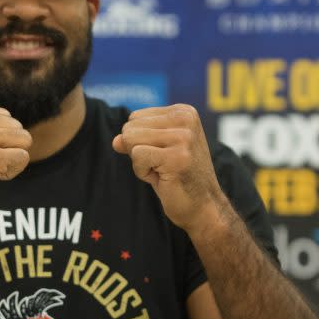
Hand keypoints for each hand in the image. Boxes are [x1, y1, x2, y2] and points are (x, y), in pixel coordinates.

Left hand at [112, 104, 224, 233]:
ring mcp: (183, 137)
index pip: (134, 118)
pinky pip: (137, 156)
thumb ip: (133, 140)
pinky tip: (163, 178)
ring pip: (130, 140)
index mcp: (183, 112)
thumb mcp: (153, 151)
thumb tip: (115, 141)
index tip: (163, 155)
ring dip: (140, 163)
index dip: (141, 142)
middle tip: (163, 166)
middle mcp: (185, 119)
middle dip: (138, 151)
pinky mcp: (177, 156)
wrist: (202, 206)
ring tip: (163, 171)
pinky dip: (142, 172)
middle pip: (130, 128)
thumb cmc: (176, 177)